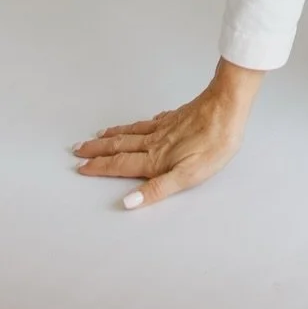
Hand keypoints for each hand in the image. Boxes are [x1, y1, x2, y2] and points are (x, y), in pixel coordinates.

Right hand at [72, 65, 261, 208]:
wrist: (229, 106)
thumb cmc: (214, 143)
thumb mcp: (189, 175)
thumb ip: (157, 189)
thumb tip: (127, 202)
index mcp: (156, 159)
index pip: (121, 165)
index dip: (100, 168)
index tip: (81, 168)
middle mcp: (155, 142)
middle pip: (120, 146)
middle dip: (98, 150)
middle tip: (77, 149)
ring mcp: (165, 127)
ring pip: (131, 132)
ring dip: (112, 136)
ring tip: (97, 137)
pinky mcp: (177, 116)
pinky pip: (148, 121)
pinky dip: (136, 124)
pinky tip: (137, 124)